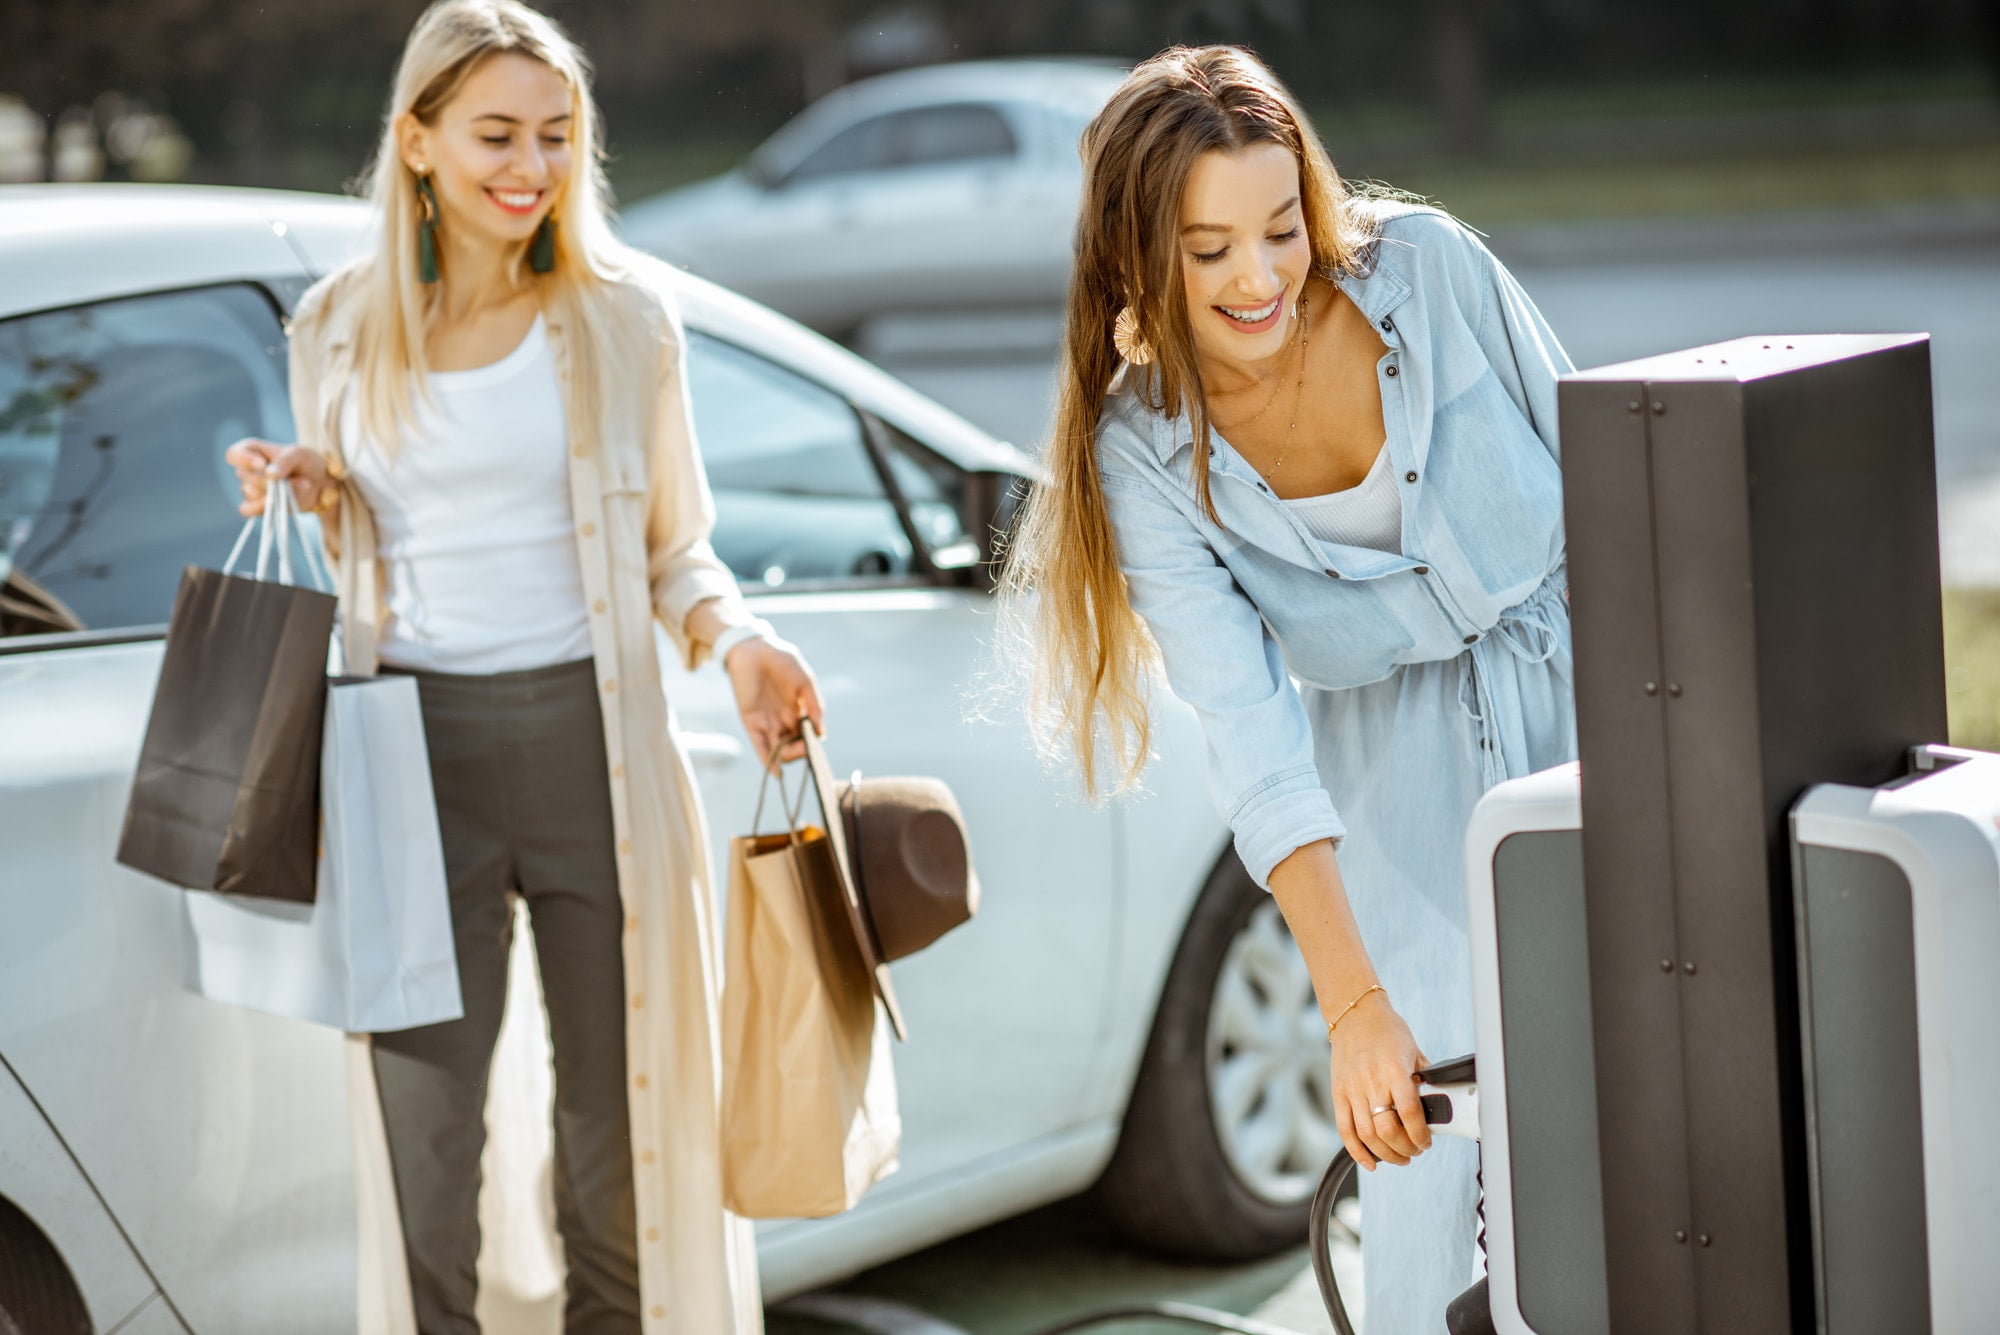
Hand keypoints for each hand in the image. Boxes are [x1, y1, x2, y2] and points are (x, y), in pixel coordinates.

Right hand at [224, 439, 332, 517]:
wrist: (319, 483)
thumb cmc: (305, 462)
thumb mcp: (299, 454)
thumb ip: (285, 461)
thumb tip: (269, 474)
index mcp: (251, 450)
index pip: (233, 454)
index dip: (244, 460)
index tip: (261, 464)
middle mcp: (246, 470)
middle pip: (245, 476)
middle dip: (270, 480)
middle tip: (295, 479)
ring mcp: (250, 489)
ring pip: (251, 494)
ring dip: (276, 493)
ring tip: (300, 486)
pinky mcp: (257, 506)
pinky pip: (248, 510)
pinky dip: (263, 508)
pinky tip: (281, 503)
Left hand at [725, 635, 825, 767]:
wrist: (755, 649)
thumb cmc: (783, 661)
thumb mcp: (805, 682)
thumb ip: (814, 705)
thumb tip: (822, 732)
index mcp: (799, 711)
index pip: (808, 736)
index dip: (814, 746)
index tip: (818, 748)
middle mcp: (783, 720)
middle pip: (794, 747)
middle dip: (801, 752)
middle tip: (806, 747)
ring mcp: (767, 723)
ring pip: (779, 750)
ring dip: (788, 757)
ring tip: (795, 753)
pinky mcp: (751, 722)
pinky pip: (760, 746)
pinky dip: (768, 760)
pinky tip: (777, 772)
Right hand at [1327, 990, 1431, 1170]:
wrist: (1355, 1015)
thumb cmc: (1388, 1031)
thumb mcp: (1414, 1052)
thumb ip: (1423, 1081)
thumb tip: (1436, 1105)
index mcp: (1394, 1071)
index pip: (1409, 1113)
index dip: (1420, 1134)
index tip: (1426, 1141)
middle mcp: (1371, 1082)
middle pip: (1387, 1130)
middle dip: (1405, 1148)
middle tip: (1415, 1150)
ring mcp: (1352, 1089)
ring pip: (1367, 1135)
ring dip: (1386, 1154)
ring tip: (1399, 1156)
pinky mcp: (1338, 1094)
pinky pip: (1345, 1130)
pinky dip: (1357, 1152)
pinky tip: (1371, 1162)